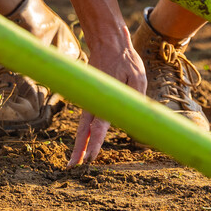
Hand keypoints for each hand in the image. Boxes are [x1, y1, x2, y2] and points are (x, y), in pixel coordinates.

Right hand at [68, 30, 146, 166]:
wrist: (108, 43)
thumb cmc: (126, 60)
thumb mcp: (138, 76)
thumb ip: (136, 97)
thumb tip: (137, 116)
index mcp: (106, 99)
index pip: (99, 127)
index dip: (95, 144)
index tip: (90, 159)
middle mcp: (94, 102)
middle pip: (84, 131)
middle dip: (78, 150)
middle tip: (71, 168)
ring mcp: (90, 100)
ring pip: (83, 127)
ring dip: (79, 144)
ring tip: (74, 162)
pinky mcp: (91, 99)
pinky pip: (86, 120)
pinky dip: (83, 134)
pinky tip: (82, 145)